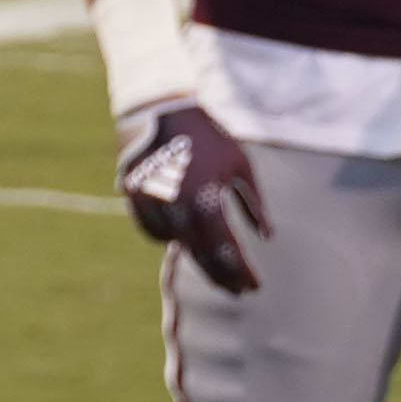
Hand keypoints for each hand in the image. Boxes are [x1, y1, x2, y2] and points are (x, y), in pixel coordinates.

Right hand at [115, 101, 267, 292]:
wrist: (165, 111)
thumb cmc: (211, 138)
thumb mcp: (241, 166)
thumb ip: (255, 204)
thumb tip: (267, 236)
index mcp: (207, 196)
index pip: (226, 249)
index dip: (241, 272)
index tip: (254, 286)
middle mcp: (177, 203)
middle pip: (201, 255)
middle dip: (221, 276)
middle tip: (237, 290)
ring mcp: (151, 200)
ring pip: (176, 245)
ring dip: (196, 255)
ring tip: (214, 260)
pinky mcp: (133, 196)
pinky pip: (153, 231)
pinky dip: (169, 236)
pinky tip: (185, 237)